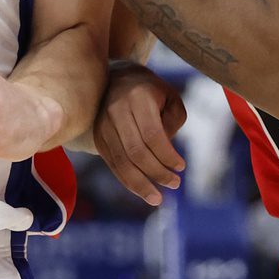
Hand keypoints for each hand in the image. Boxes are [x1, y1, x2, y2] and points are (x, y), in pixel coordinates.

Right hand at [95, 63, 186, 205]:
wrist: (117, 79)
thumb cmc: (151, 92)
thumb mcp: (171, 98)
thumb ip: (174, 122)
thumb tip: (165, 153)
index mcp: (137, 97)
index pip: (152, 134)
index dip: (167, 155)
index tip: (181, 167)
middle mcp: (115, 111)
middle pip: (136, 152)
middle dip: (157, 173)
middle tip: (175, 184)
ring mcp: (103, 125)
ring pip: (121, 162)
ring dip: (141, 185)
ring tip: (157, 199)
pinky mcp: (97, 137)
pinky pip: (113, 164)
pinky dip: (128, 181)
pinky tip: (142, 190)